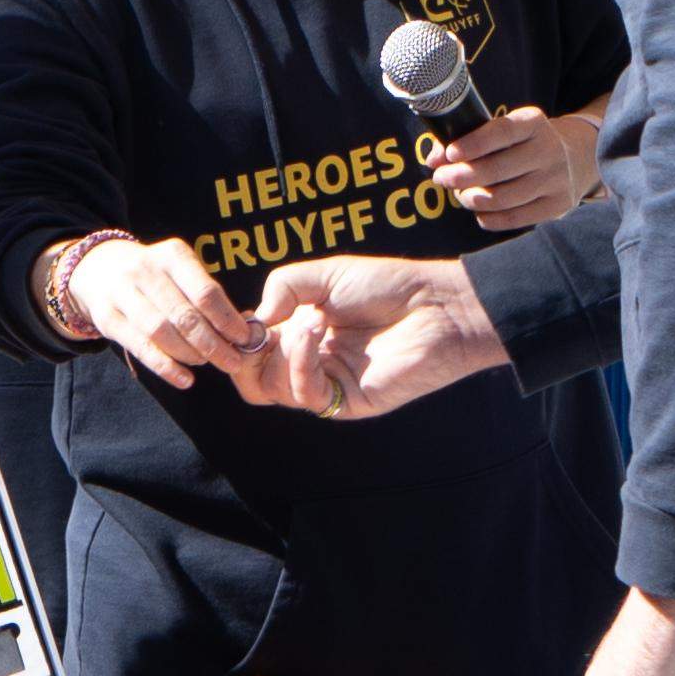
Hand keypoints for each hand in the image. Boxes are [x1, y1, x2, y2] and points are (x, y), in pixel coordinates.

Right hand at [43, 236, 270, 395]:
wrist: (98, 268)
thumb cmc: (155, 276)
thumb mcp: (179, 269)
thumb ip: (206, 295)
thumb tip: (243, 332)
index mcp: (173, 255)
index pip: (206, 292)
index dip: (228, 321)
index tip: (245, 340)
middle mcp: (146, 270)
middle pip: (185, 316)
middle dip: (214, 344)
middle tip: (233, 362)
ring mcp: (123, 293)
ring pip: (162, 332)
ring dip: (190, 354)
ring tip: (207, 364)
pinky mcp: (107, 318)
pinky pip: (140, 347)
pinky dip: (165, 367)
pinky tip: (185, 379)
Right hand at [236, 254, 508, 417]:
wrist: (436, 304)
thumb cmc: (387, 285)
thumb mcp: (324, 274)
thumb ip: (283, 287)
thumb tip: (255, 320)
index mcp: (301, 335)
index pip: (252, 353)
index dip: (238, 339)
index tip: (240, 318)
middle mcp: (310, 363)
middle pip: (253, 382)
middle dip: (245, 355)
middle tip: (257, 332)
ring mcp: (328, 384)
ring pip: (273, 390)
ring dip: (281, 352)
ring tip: (308, 320)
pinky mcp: (348, 401)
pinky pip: (307, 395)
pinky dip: (299, 362)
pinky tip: (314, 333)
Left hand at [424, 102, 598, 230]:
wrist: (575, 158)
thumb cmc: (523, 144)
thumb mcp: (505, 130)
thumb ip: (468, 139)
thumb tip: (434, 159)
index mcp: (534, 123)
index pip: (502, 131)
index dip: (473, 144)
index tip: (449, 154)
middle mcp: (549, 149)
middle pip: (498, 169)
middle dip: (462, 176)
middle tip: (441, 179)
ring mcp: (556, 179)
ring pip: (503, 198)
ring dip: (472, 199)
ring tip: (460, 195)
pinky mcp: (557, 205)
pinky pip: (514, 218)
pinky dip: (489, 218)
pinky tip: (479, 211)